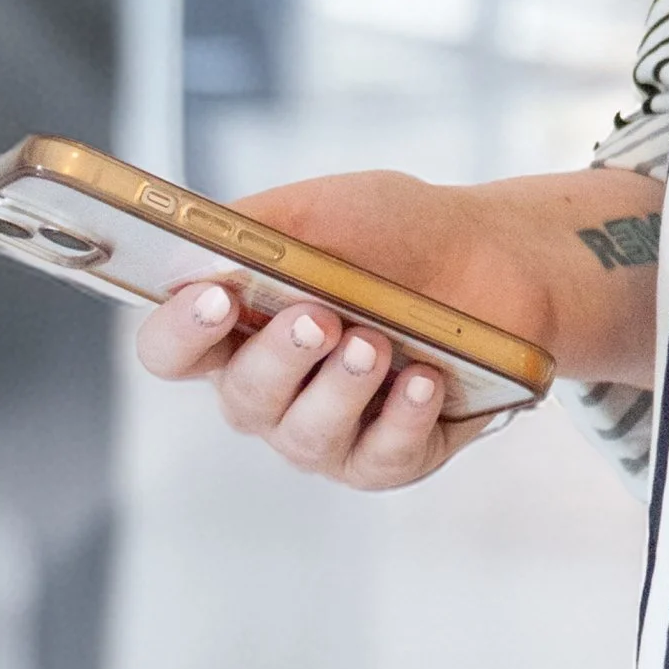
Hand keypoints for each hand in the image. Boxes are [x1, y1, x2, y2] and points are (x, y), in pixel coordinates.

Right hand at [132, 166, 662, 490]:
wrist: (495, 255)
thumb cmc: (396, 233)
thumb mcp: (324, 210)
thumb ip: (254, 230)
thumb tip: (187, 260)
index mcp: (236, 329)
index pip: (172, 350)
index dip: (180, 332)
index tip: (215, 298)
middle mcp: (272, 389)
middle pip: (243, 398)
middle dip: (279, 359)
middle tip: (319, 318)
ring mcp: (328, 429)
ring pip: (308, 435)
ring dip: (341, 389)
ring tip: (377, 343)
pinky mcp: (388, 456)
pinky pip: (382, 458)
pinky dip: (403, 418)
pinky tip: (424, 379)